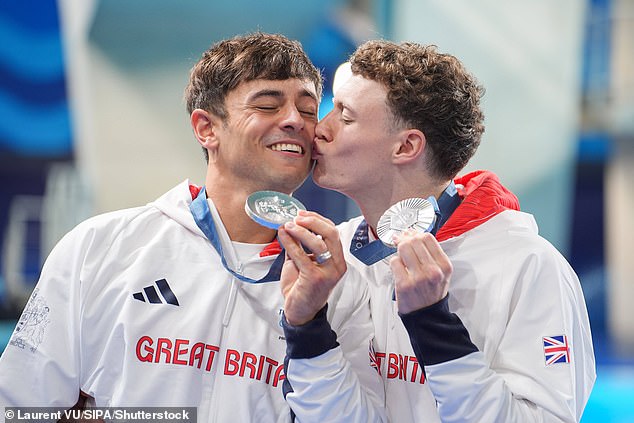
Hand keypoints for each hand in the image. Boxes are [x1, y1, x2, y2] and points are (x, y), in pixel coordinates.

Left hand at [278, 211, 346, 325]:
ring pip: (318, 243)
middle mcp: (337, 266)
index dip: (318, 219)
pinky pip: (301, 255)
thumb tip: (291, 225)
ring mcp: (328, 273)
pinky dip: (290, 243)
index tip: (302, 214)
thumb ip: (300, 245)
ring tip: (288, 225)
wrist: (300, 312)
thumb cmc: (303, 288)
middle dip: (313, 221)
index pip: (333, 232)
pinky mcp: (315, 278)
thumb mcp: (304, 262)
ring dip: (301, 231)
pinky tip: (283, 236)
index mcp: (338, 260)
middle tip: (297, 217)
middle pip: (331, 234)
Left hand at [390, 230, 452, 313]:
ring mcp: (418, 278)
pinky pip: (394, 262)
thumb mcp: (441, 272)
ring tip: (401, 256)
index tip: (410, 235)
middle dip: (405, 239)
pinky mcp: (404, 284)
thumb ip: (430, 253)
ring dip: (399, 249)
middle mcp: (433, 271)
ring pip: (403, 248)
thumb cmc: (432, 292)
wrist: (427, 315)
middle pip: (414, 241)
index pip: (428, 238)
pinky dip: (395, 263)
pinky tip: (399, 269)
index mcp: (444, 266)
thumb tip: (411, 234)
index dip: (416, 233)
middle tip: (401, 241)